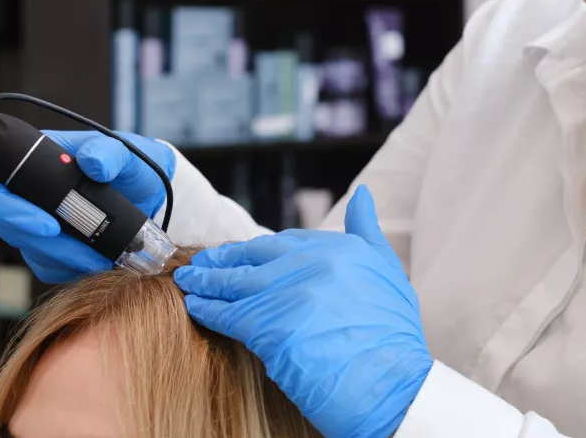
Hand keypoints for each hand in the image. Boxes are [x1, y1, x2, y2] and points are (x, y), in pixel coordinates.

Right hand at [0, 131, 174, 282]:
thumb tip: (91, 163)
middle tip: (81, 250)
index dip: (3, 206)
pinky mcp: (49, 246)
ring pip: (28, 249)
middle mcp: (26, 192)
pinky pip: (46, 265)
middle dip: (43, 242)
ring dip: (62, 258)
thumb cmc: (131, 166)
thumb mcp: (127, 153)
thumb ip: (110, 152)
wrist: (147, 194)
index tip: (47, 224)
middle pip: (6, 224)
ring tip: (100, 257)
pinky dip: (69, 268)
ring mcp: (35, 221)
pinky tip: (95, 262)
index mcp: (33, 161)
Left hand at [174, 185, 432, 437]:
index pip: (287, 241)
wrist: (397, 390)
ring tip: (189, 281)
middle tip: (202, 263)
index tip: (242, 254)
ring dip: (207, 282)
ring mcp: (292, 293)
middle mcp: (316, 263)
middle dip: (225, 260)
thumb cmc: (394, 340)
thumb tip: (363, 195)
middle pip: (256, 255)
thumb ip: (369, 232)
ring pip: (237, 282)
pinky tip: (195, 306)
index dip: (259, 250)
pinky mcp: (272, 327)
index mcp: (343, 248)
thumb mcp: (389, 274)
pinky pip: (229, 314)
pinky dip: (208, 309)